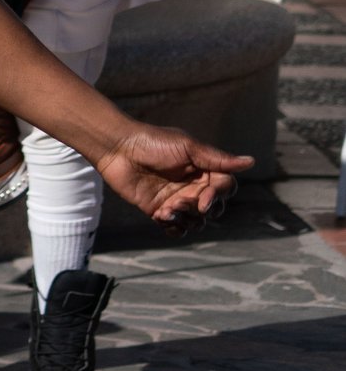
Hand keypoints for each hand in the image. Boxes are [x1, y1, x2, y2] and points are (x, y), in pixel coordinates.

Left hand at [93, 123, 251, 235]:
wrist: (118, 149)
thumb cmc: (153, 142)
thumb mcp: (187, 147)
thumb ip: (216, 159)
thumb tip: (251, 162)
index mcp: (205, 170)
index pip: (226, 189)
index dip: (218, 196)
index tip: (204, 197)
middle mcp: (194, 186)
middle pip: (213, 208)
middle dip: (200, 209)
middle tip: (180, 202)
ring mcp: (177, 200)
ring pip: (196, 221)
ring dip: (186, 219)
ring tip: (167, 209)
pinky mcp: (158, 210)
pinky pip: (175, 227)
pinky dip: (173, 227)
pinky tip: (162, 218)